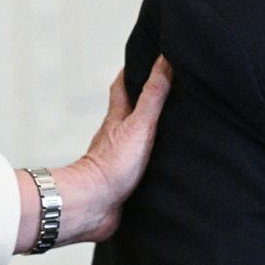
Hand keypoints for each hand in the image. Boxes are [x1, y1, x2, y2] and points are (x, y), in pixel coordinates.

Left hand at [15, 57, 172, 251]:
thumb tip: (165, 61)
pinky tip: (163, 166)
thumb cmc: (111, 166)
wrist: (94, 206)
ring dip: (149, 134)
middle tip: (162, 91)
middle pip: (129, 112)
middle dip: (143, 101)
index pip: (123, 87)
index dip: (132, 71)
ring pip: (135, 140)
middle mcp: (116, 136)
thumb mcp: (139, 125)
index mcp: (118, 118)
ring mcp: (119, 159)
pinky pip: (141, 167)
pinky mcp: (124, 181)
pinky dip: (152, 162)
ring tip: (171, 128)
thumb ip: (153, 96)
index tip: (144, 58)